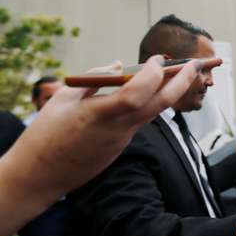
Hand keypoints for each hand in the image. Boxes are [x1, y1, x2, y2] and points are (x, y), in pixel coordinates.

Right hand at [0, 56, 199, 235]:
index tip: (158, 58)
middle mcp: (117, 129)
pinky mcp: (121, 147)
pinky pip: (140, 121)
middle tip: (195, 64)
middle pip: (159, 106)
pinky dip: (149, 104)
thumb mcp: (62, 100)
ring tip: (179, 72)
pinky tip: (149, 91)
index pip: (136, 94)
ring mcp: (122, 140)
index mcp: (99, 115)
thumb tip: (118, 66)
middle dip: (181, 83)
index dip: (151, 75)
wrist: (40, 177)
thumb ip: (93, 80)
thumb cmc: (46, 135)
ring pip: (153, 113)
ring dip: (169, 92)